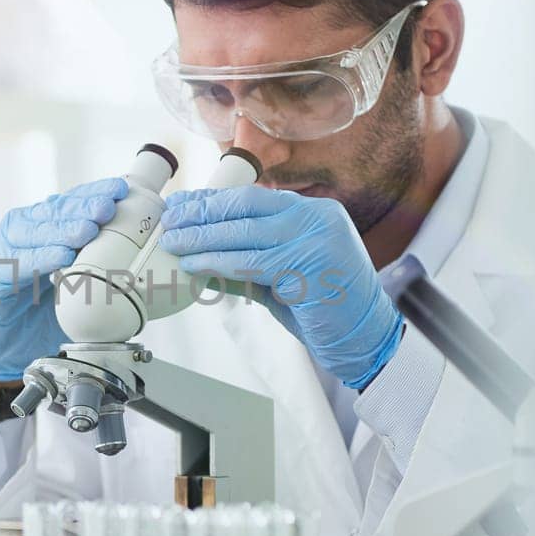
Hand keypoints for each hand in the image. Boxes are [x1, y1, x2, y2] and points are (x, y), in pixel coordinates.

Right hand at [0, 177, 127, 383]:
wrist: (4, 346)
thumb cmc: (42, 311)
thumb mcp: (77, 283)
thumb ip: (98, 266)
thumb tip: (143, 260)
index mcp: (45, 225)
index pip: (73, 202)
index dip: (96, 193)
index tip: (120, 189)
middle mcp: (24, 230)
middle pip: (56, 211)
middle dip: (85, 207)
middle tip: (108, 206)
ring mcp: (4, 249)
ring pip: (37, 231)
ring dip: (65, 229)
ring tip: (89, 229)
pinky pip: (17, 264)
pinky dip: (40, 258)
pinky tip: (60, 256)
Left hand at [159, 186, 403, 388]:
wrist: (364, 338)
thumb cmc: (324, 307)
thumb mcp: (284, 273)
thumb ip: (250, 259)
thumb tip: (201, 252)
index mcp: (314, 211)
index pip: (253, 197)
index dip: (212, 200)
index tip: (182, 204)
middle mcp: (317, 217)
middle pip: (245, 207)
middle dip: (201, 213)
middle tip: (169, 221)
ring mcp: (316, 239)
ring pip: (245, 233)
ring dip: (202, 238)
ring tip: (173, 243)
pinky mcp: (309, 266)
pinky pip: (252, 263)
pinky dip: (218, 263)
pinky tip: (195, 265)